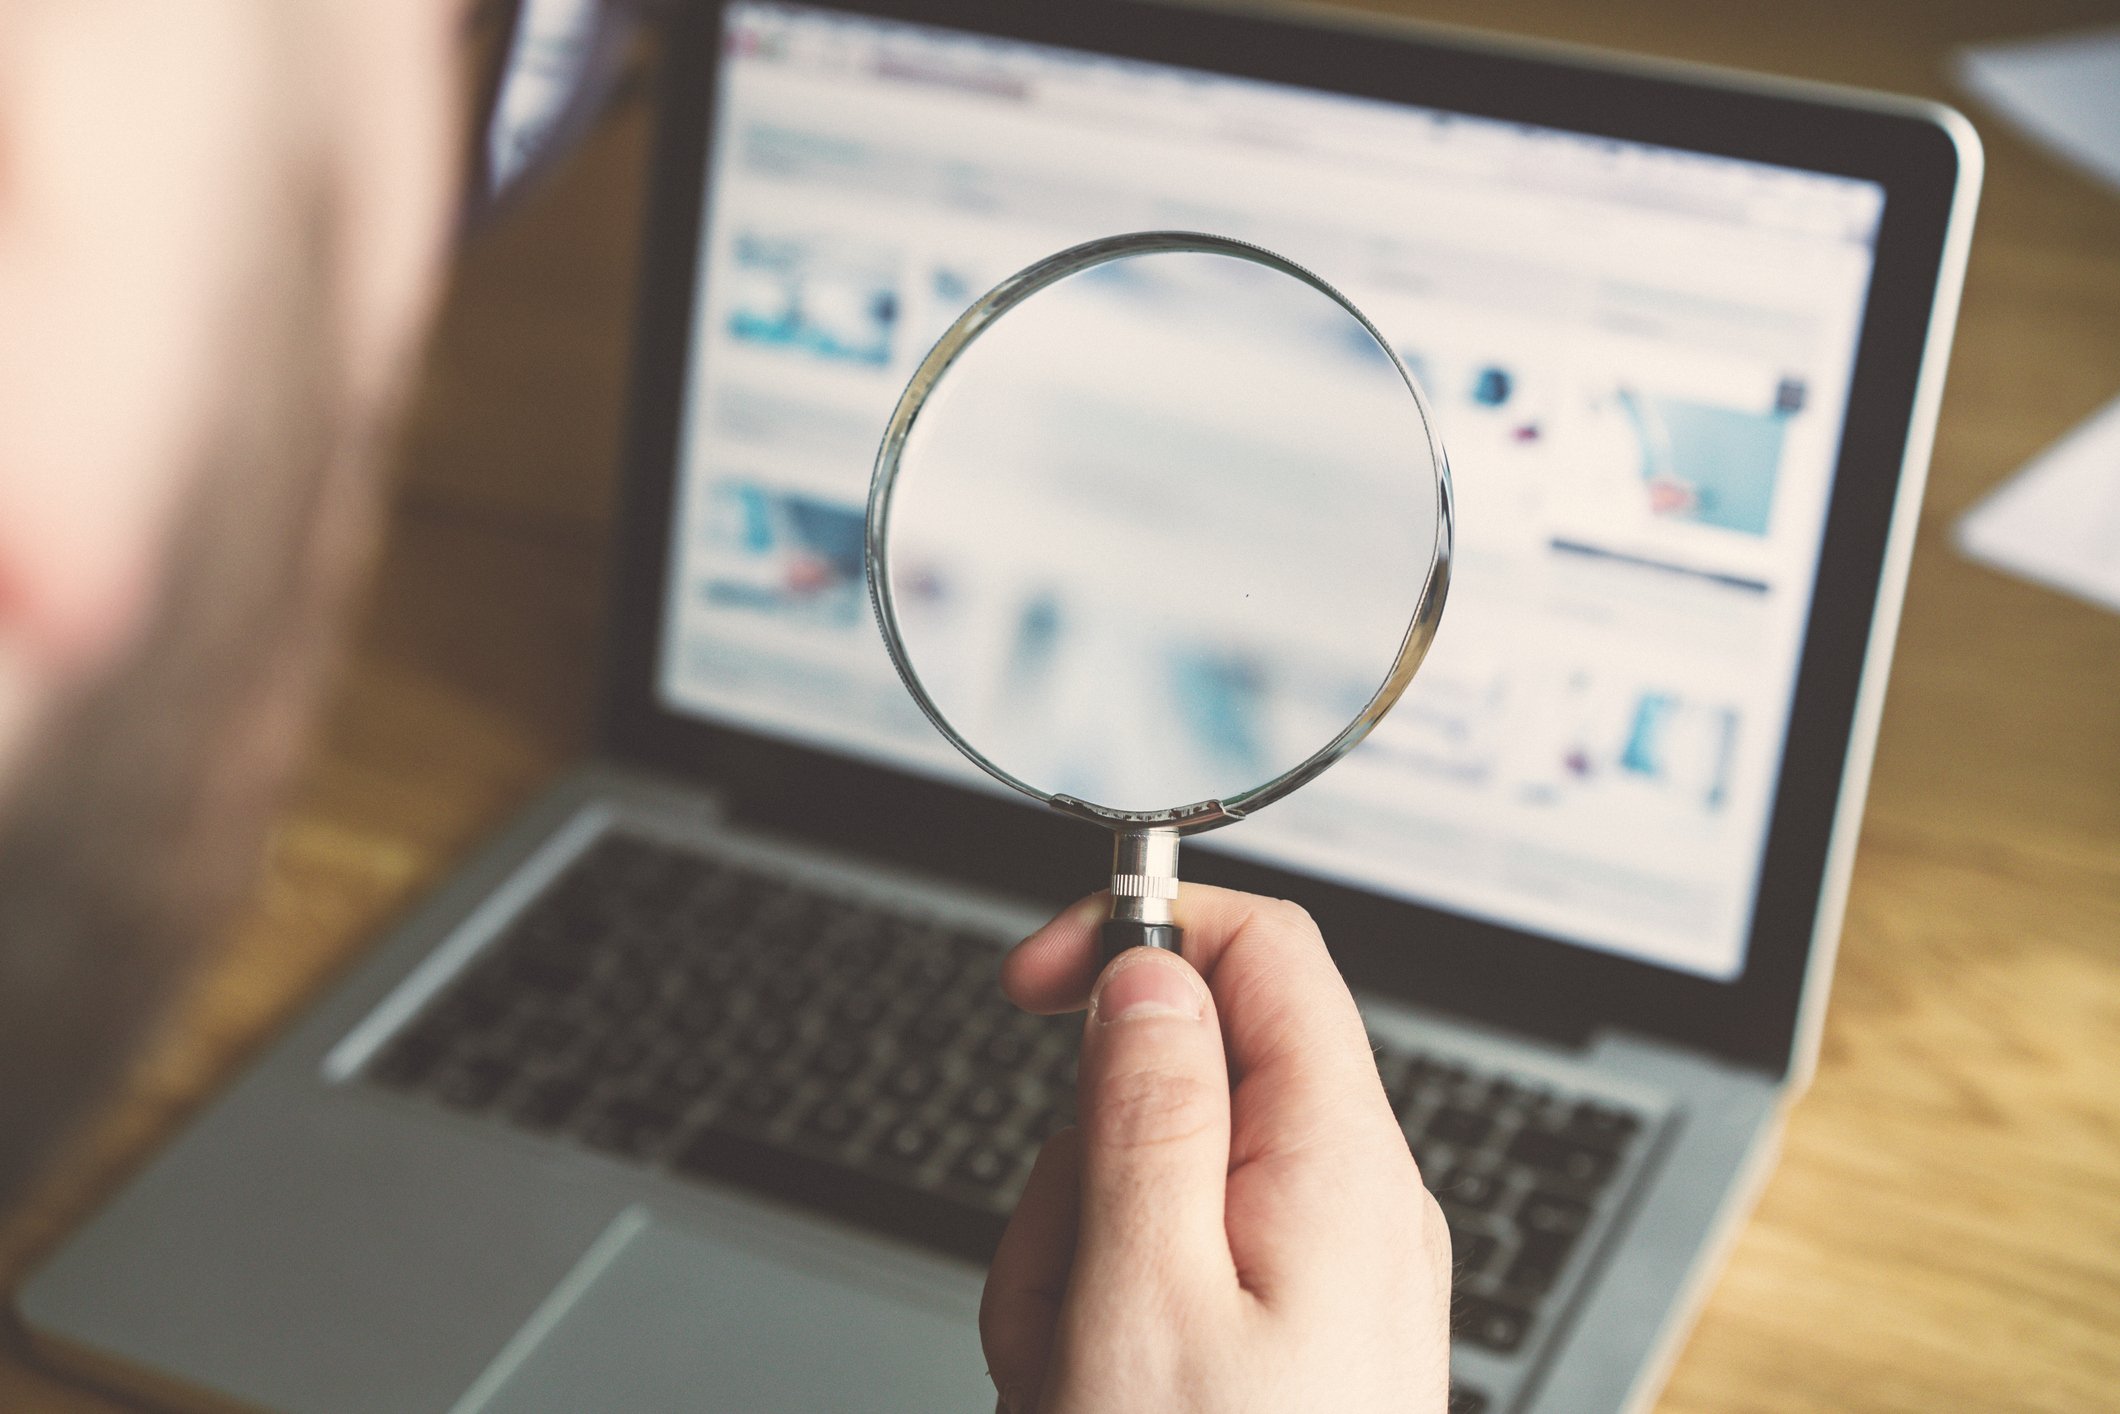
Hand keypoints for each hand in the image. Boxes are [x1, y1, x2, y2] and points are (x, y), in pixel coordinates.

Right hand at [981, 886, 1451, 1412]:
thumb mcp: (1144, 1296)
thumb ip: (1146, 1116)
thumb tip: (1148, 973)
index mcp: (1338, 1163)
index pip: (1264, 948)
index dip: (1141, 932)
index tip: (1038, 978)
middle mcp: (1355, 1204)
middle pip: (1182, 1081)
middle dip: (1080, 1163)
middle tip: (1059, 1283)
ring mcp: (1331, 1274)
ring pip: (1157, 1184)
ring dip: (1078, 1264)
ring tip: (1074, 1372)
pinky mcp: (1299, 1334)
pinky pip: (1177, 1270)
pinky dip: (1109, 1320)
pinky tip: (1094, 1393)